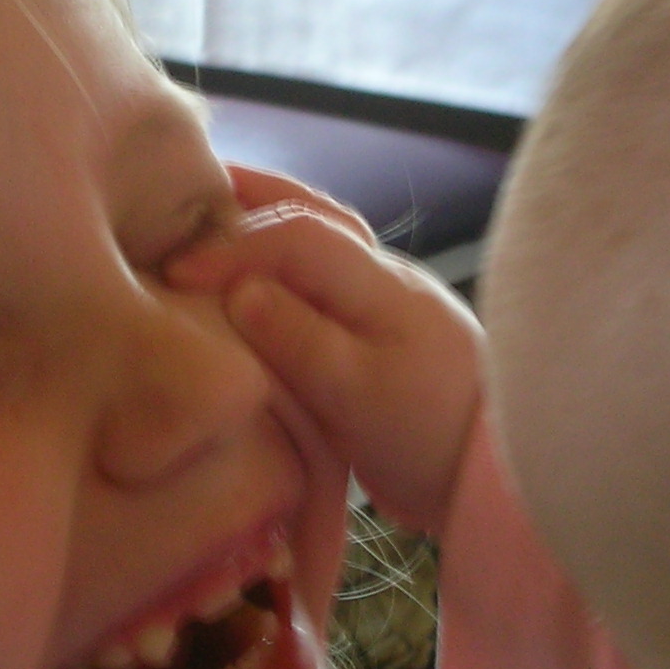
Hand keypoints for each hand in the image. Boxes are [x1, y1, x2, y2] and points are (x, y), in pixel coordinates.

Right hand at [169, 165, 482, 533]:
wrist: (496, 477)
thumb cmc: (430, 435)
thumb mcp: (359, 396)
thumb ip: (300, 340)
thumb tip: (237, 291)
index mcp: (379, 283)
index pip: (295, 236)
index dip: (230, 248)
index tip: (173, 274)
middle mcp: (383, 277)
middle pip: (310, 216)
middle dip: (248, 203)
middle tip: (186, 191)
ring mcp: (384, 302)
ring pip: (319, 242)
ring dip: (267, 224)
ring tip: (214, 215)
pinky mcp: (378, 335)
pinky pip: (321, 279)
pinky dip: (282, 264)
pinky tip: (255, 276)